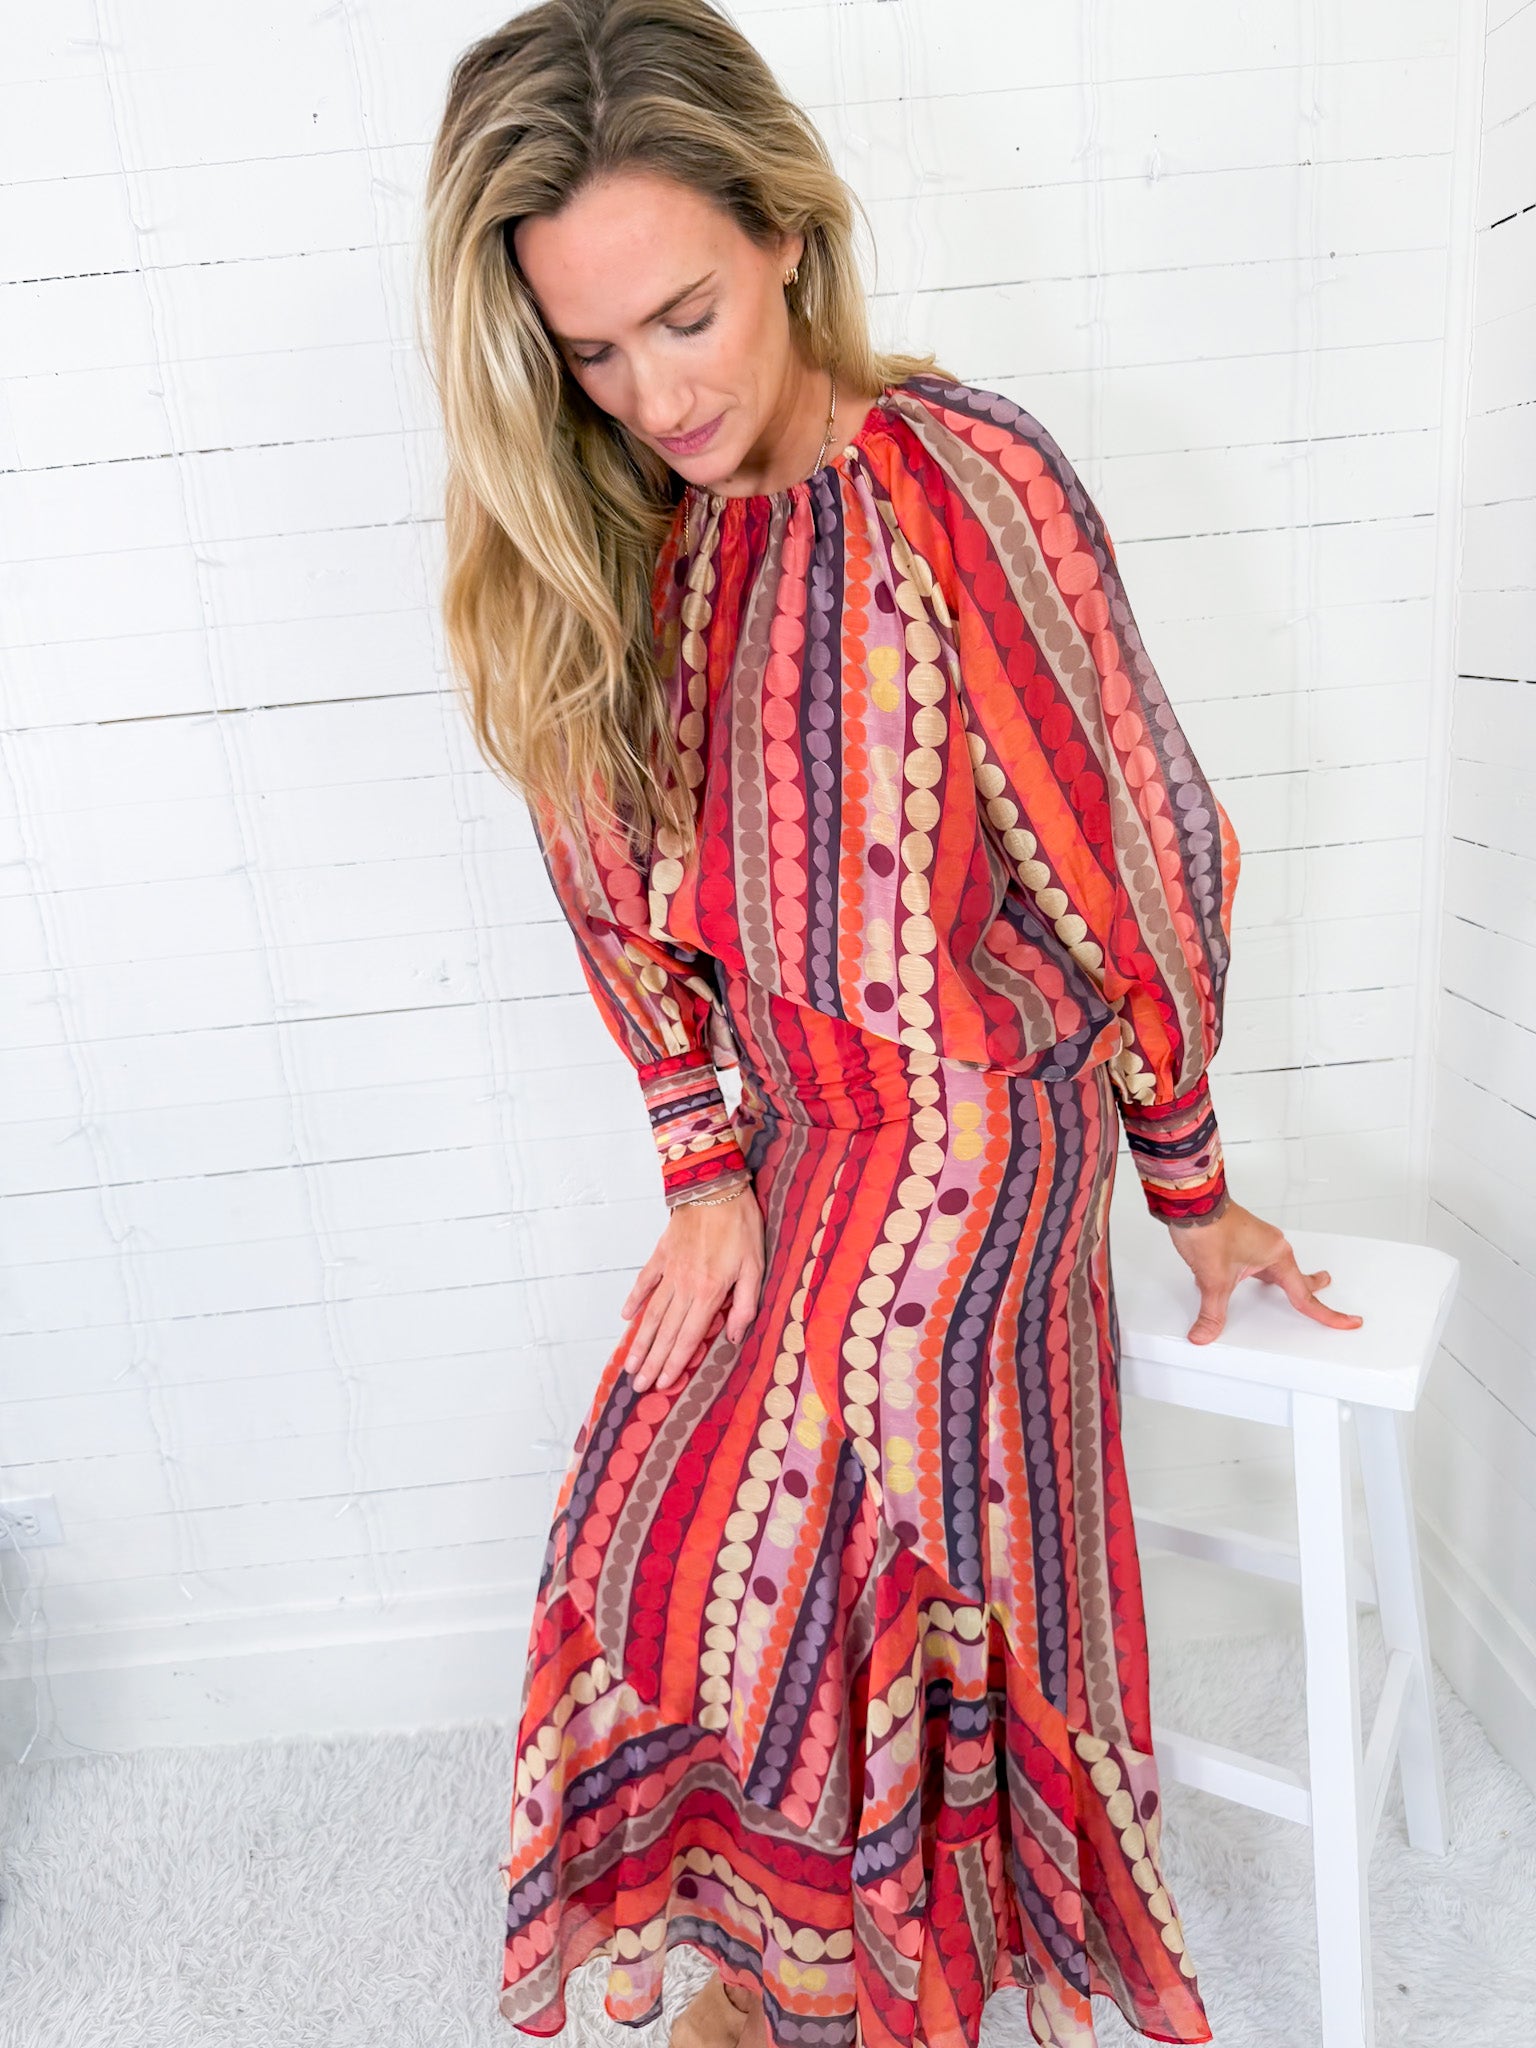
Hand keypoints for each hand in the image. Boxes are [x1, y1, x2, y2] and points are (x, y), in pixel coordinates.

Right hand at [619, 1180, 764, 1392]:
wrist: (714, 1185)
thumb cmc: (740, 1224)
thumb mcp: (756, 1265)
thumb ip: (745, 1304)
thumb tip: (733, 1336)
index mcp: (709, 1293)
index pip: (688, 1338)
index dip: (675, 1364)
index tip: (663, 1384)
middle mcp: (684, 1286)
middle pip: (665, 1332)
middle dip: (652, 1362)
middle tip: (638, 1386)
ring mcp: (669, 1270)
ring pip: (652, 1313)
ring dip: (640, 1341)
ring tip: (630, 1364)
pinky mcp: (661, 1253)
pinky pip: (645, 1281)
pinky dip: (634, 1299)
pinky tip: (626, 1316)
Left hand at [1163, 1197, 1364, 1345]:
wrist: (1191, 1202)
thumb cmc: (1209, 1228)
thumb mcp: (1213, 1279)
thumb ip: (1212, 1311)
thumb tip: (1205, 1333)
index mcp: (1277, 1256)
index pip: (1305, 1295)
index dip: (1328, 1314)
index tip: (1350, 1322)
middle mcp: (1272, 1245)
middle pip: (1297, 1276)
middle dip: (1313, 1285)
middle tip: (1327, 1288)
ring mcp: (1257, 1239)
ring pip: (1275, 1267)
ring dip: (1282, 1278)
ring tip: (1283, 1285)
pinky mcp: (1241, 1237)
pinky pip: (1257, 1260)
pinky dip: (1256, 1272)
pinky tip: (1238, 1277)